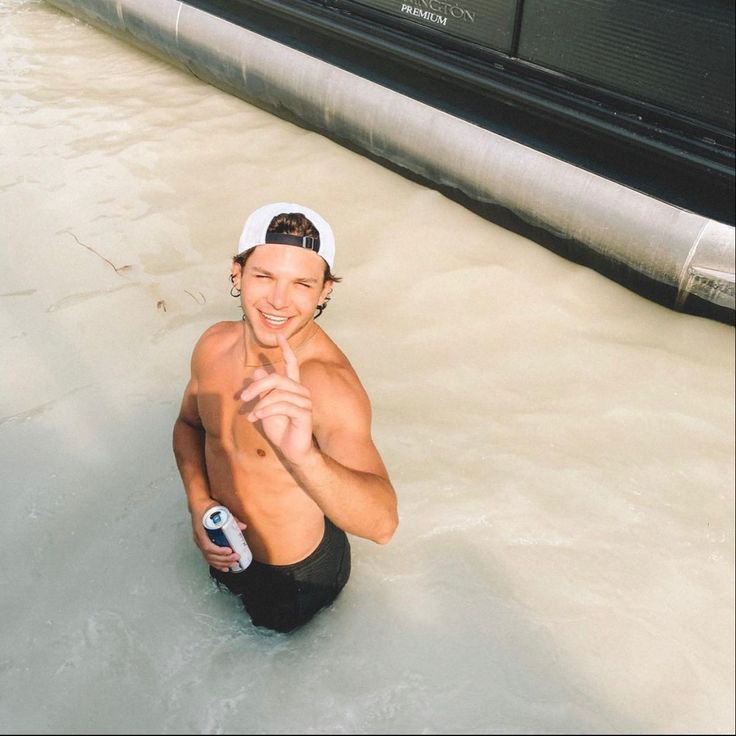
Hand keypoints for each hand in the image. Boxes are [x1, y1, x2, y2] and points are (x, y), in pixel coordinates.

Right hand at [192, 506, 246, 572]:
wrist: (198, 505)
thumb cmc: (207, 507)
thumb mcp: (219, 509)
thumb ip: (231, 518)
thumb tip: (243, 526)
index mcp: (200, 531)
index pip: (207, 546)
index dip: (218, 551)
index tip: (229, 551)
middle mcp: (198, 539)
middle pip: (209, 555)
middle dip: (223, 559)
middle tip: (236, 558)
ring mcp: (200, 542)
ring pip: (209, 558)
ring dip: (221, 563)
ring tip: (233, 564)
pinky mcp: (203, 544)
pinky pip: (208, 557)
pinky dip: (217, 564)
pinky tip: (225, 568)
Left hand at [240, 332, 313, 464]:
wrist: (293, 450)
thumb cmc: (280, 428)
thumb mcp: (266, 407)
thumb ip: (263, 391)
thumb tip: (256, 372)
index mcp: (293, 387)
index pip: (292, 363)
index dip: (286, 349)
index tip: (279, 335)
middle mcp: (301, 391)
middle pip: (277, 379)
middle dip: (257, 387)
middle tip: (242, 397)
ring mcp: (305, 402)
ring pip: (278, 393)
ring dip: (260, 404)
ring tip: (251, 414)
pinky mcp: (304, 413)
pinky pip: (282, 406)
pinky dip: (265, 411)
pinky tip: (256, 418)